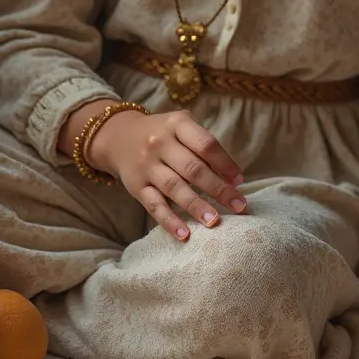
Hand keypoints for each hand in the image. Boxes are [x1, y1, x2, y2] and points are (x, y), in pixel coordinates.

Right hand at [87, 109, 246, 241]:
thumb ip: (202, 144)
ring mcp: (146, 165)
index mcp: (177, 124)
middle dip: (218, 189)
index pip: (205, 144)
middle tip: (239, 206)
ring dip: (197, 206)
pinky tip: (184, 234)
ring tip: (215, 221)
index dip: (225, 163)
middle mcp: (160, 143)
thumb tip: (230, 177)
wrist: (119, 136)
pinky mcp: (135, 186)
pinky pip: (154, 206)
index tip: (240, 181)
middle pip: (193, 168)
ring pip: (174, 188)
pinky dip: (169, 221)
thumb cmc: (162, 133)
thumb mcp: (181, 125)